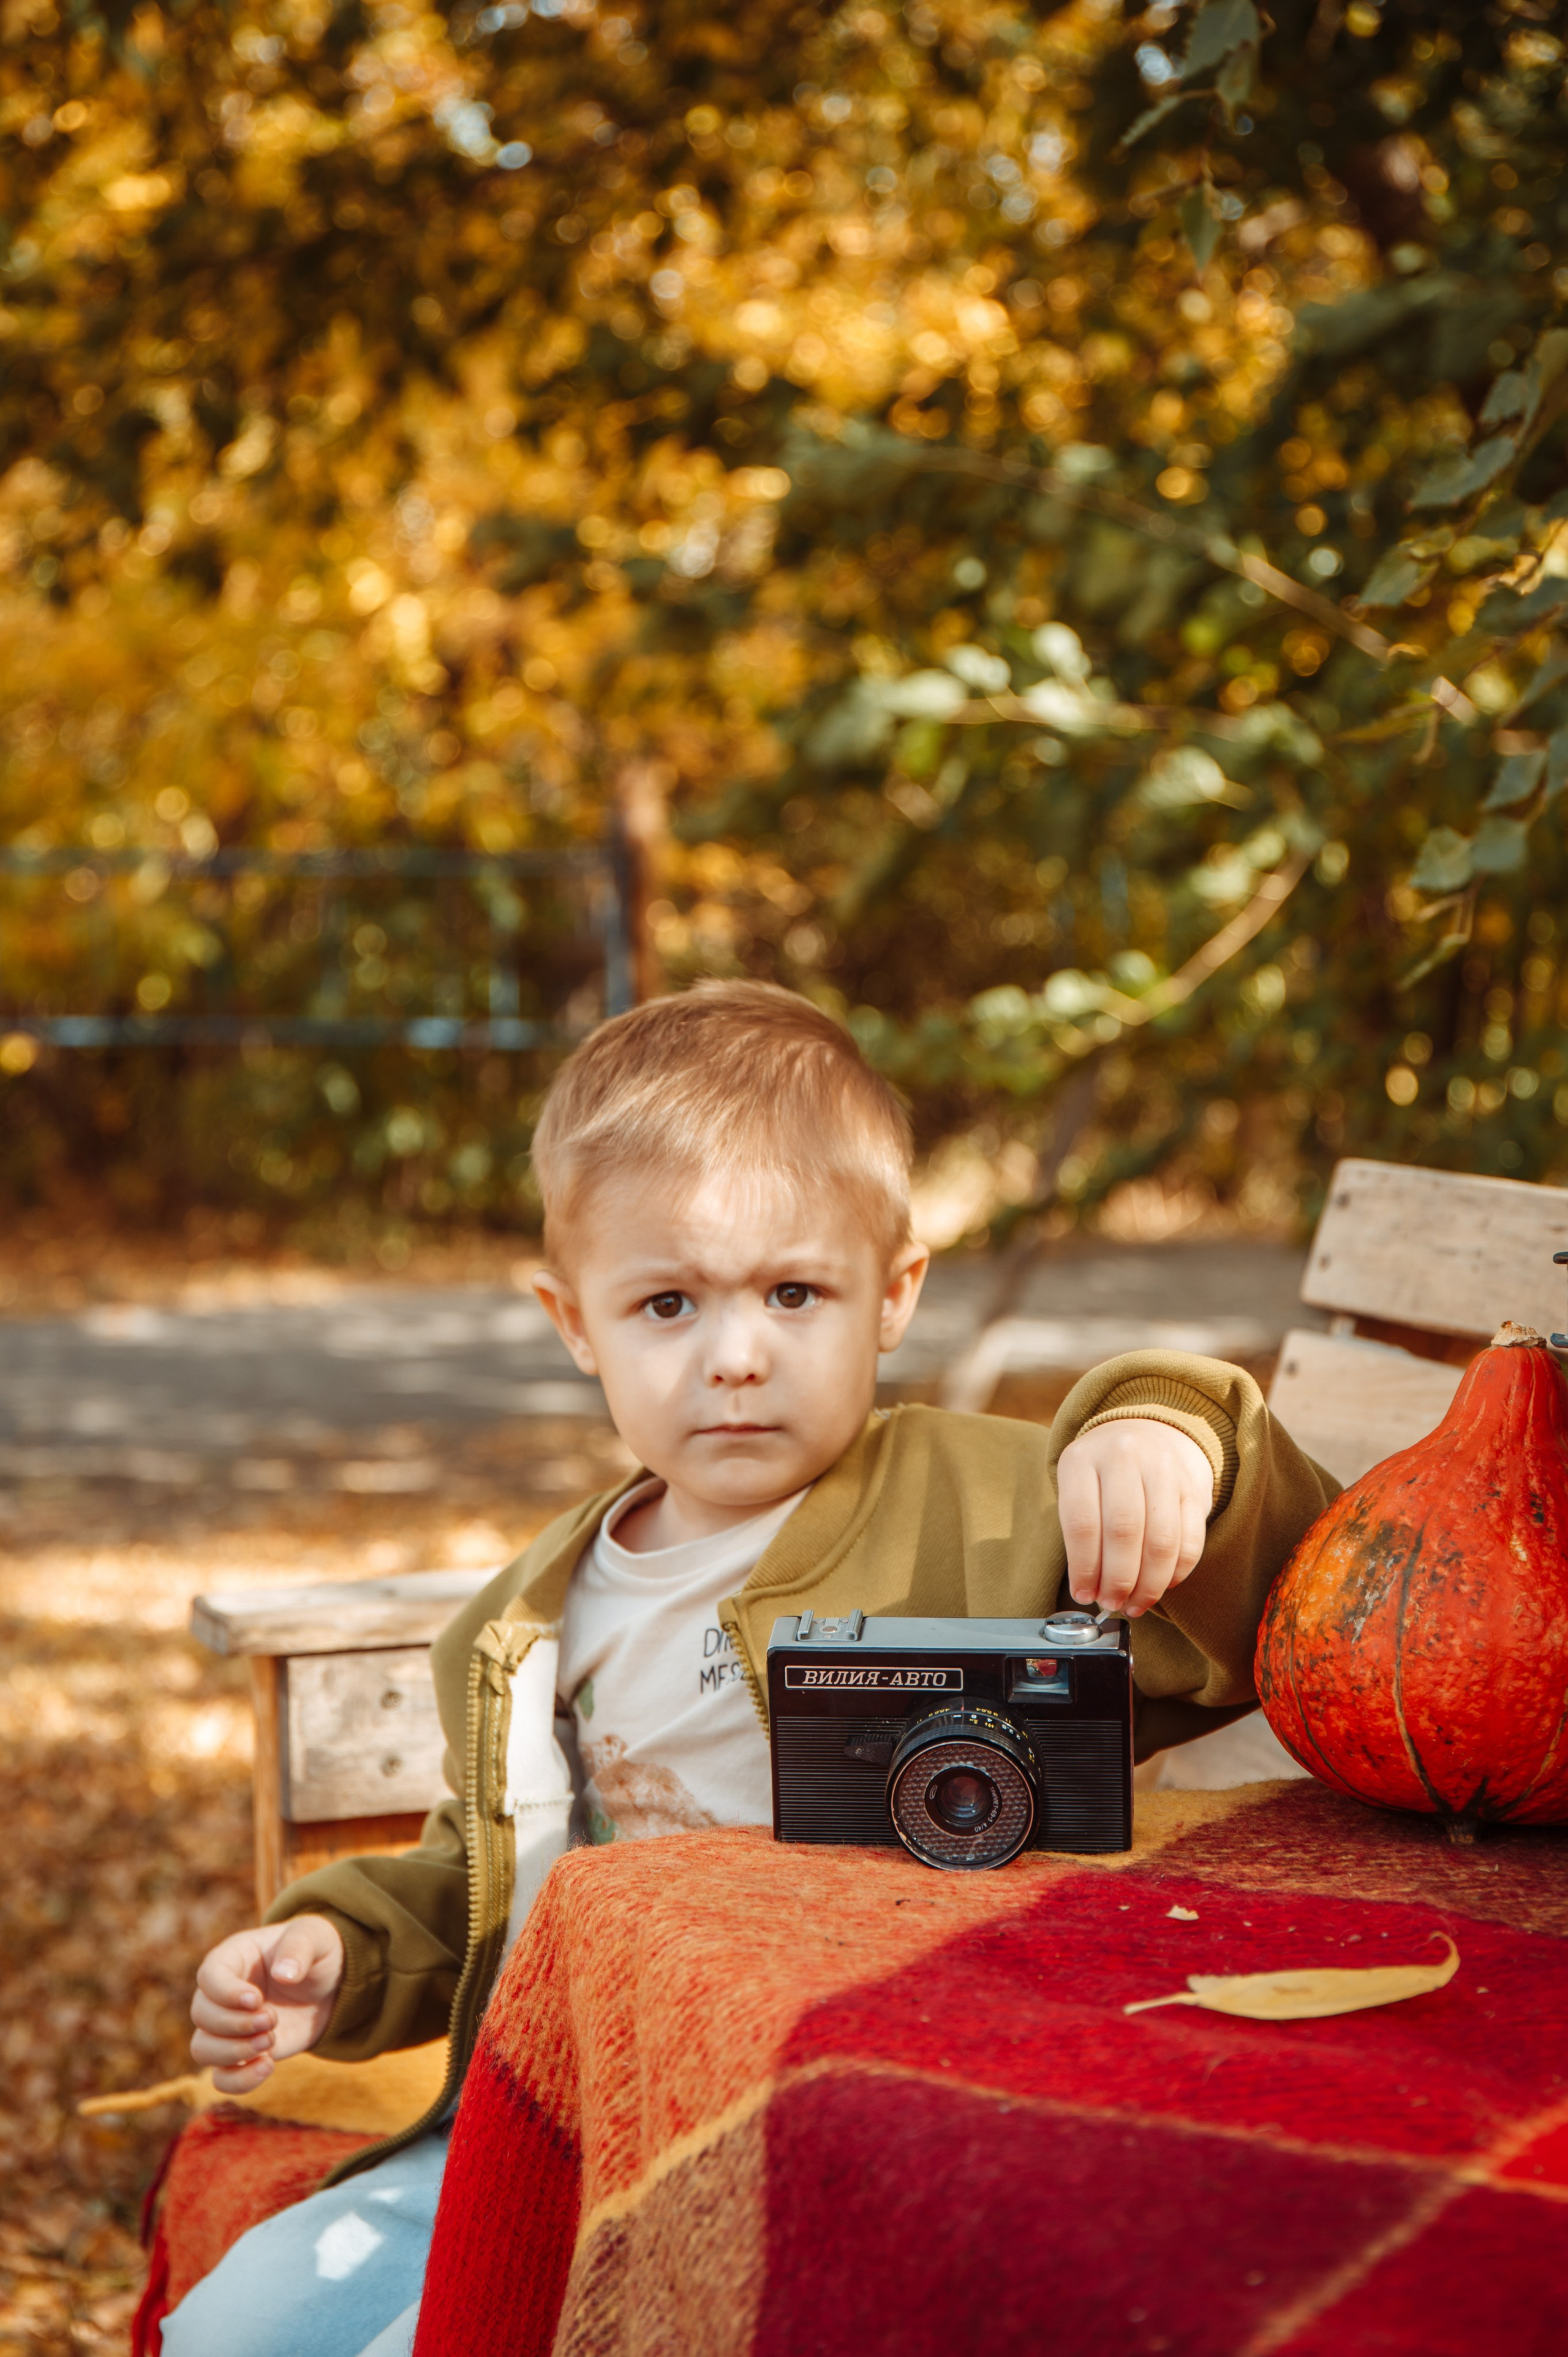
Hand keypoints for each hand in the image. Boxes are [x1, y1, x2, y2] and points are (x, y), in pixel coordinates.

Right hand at [190, 1915, 344, 2093]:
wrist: (327, 1985)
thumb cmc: (315, 1951)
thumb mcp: (314, 1936)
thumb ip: (299, 1947)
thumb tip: (283, 1974)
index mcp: (233, 1958)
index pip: (209, 1976)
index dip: (226, 1992)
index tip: (256, 1999)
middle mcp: (222, 1995)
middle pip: (202, 2015)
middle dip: (236, 2024)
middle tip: (272, 2019)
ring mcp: (229, 2027)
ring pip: (202, 2049)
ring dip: (234, 2052)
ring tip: (270, 2041)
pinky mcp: (243, 2054)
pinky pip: (222, 2078)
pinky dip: (239, 2080)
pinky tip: (268, 2066)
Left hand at [1056, 1418, 1213, 1619]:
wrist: (1149, 1430)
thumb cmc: (1104, 1473)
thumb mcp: (1078, 1486)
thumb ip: (1081, 1533)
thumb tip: (1091, 1592)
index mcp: (1083, 1459)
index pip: (1083, 1523)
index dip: (1084, 1568)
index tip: (1084, 1595)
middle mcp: (1124, 1457)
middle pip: (1124, 1532)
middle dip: (1118, 1581)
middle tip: (1113, 1603)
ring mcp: (1164, 1468)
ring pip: (1161, 1541)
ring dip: (1149, 1584)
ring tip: (1136, 1603)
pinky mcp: (1194, 1487)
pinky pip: (1191, 1540)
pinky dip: (1177, 1572)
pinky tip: (1163, 1585)